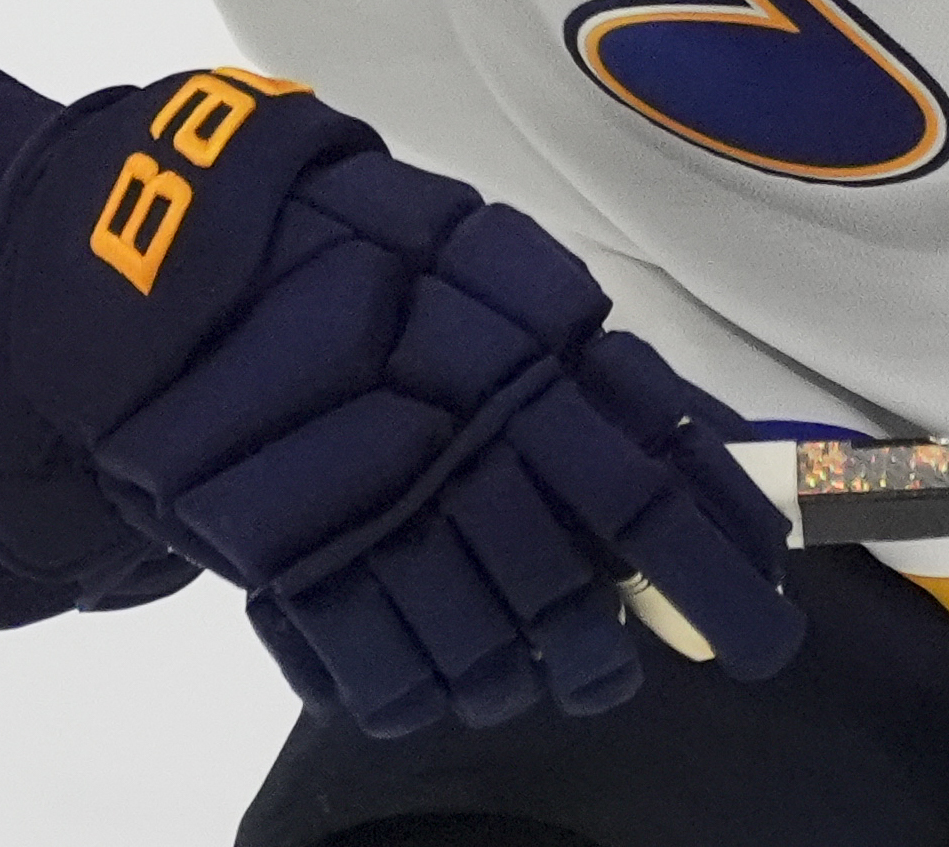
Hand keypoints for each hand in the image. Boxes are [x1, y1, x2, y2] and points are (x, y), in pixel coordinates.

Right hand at [0, 70, 806, 733]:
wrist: (184, 261)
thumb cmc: (365, 257)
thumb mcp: (498, 271)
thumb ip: (598, 370)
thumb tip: (710, 456)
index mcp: (535, 357)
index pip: (660, 485)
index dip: (721, 568)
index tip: (764, 629)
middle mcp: (467, 440)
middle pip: (574, 588)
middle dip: (611, 651)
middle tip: (625, 668)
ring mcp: (375, 508)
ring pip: (485, 649)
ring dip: (525, 679)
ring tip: (537, 676)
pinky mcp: (287, 560)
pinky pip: (376, 671)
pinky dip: (415, 693)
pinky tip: (432, 683)